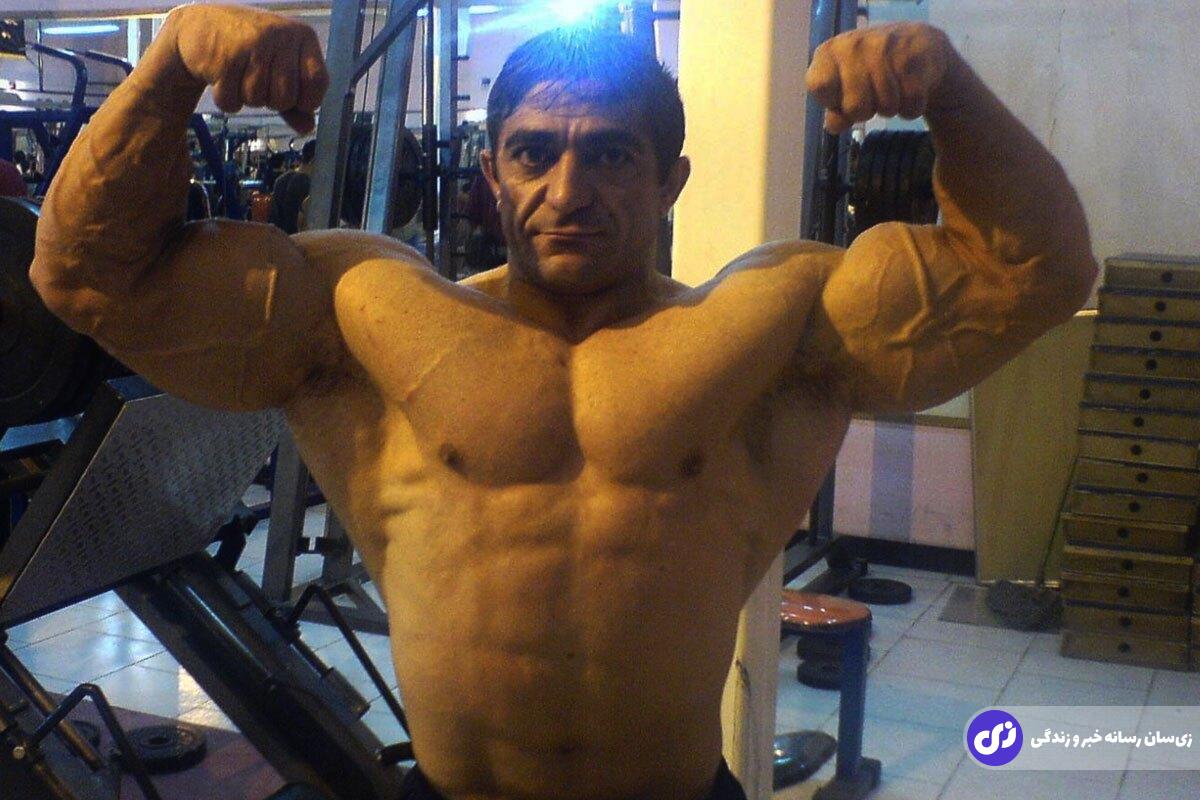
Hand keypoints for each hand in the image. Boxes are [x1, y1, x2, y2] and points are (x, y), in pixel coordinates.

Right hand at [164, 4, 328, 133]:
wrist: (203, 25)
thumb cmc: (250, 50)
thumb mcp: (281, 67)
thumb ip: (297, 100)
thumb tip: (307, 128)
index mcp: (303, 36)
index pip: (317, 82)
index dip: (306, 101)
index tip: (294, 98)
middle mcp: (280, 35)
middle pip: (286, 98)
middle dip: (271, 101)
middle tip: (259, 81)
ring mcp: (252, 43)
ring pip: (258, 100)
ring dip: (246, 98)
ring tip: (239, 75)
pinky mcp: (225, 56)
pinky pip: (232, 100)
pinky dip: (226, 99)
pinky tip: (222, 77)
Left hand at [806, 22, 955, 133]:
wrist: (917, 44)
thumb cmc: (870, 71)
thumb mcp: (845, 88)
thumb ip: (835, 111)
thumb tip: (834, 125)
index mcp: (829, 52)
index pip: (819, 86)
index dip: (832, 101)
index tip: (841, 97)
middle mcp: (854, 45)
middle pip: (855, 107)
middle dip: (864, 112)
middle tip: (871, 97)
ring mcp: (885, 48)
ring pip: (885, 108)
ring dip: (889, 109)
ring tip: (891, 91)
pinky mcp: (914, 58)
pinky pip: (911, 105)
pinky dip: (911, 107)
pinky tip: (909, 90)